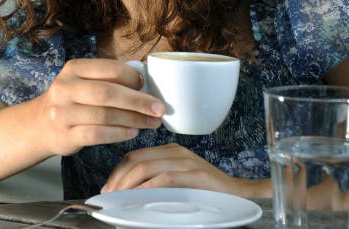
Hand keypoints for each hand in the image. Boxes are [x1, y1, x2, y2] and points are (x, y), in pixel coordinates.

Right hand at [33, 58, 164, 155]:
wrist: (39, 125)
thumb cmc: (72, 101)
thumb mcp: (82, 82)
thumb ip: (108, 80)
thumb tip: (147, 85)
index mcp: (74, 69)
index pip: (109, 69)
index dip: (133, 78)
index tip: (148, 86)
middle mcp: (65, 88)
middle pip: (108, 93)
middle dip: (138, 101)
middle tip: (159, 109)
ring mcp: (63, 112)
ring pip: (105, 115)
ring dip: (133, 120)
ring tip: (152, 123)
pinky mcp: (65, 134)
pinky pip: (97, 134)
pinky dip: (118, 134)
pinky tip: (132, 133)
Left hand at [102, 143, 268, 196]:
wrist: (240, 195)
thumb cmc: (206, 191)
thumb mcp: (177, 181)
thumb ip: (157, 180)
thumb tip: (129, 191)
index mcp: (169, 151)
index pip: (134, 156)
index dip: (117, 171)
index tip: (109, 187)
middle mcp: (175, 152)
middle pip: (136, 160)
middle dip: (118, 178)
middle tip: (110, 195)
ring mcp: (185, 161)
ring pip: (146, 167)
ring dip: (128, 184)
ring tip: (121, 198)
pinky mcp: (195, 174)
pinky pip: (164, 178)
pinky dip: (147, 187)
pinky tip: (139, 196)